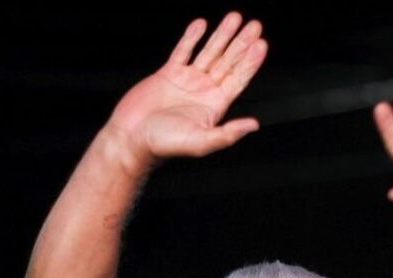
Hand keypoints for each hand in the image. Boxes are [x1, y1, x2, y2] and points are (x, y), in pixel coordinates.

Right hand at [105, 12, 267, 170]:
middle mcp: (203, 91)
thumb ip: (228, 133)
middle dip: (241, 43)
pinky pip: (183, 51)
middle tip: (255, 25)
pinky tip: (202, 24)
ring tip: (234, 17)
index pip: (238, 79)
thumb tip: (254, 125)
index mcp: (214, 105)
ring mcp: (186, 81)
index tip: (261, 44)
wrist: (131, 138)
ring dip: (222, 35)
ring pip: (209, 53)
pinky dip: (191, 37)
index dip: (250, 62)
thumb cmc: (164, 144)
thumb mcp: (201, 141)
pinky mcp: (167, 74)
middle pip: (228, 62)